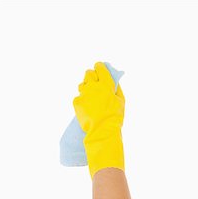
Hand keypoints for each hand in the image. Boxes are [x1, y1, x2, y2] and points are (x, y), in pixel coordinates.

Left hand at [73, 62, 125, 178]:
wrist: (101, 131)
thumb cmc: (115, 116)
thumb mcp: (121, 101)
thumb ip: (117, 88)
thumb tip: (114, 81)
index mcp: (105, 84)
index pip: (100, 67)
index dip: (100, 67)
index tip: (100, 69)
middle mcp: (93, 86)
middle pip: (88, 73)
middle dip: (92, 75)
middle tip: (96, 82)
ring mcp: (83, 93)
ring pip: (82, 84)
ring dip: (87, 87)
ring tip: (92, 96)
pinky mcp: (76, 101)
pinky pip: (79, 96)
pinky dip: (84, 100)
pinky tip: (89, 107)